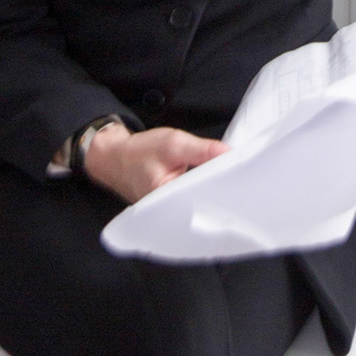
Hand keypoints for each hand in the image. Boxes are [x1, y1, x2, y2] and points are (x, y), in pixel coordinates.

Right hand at [84, 122, 226, 202]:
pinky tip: (212, 185)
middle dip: (219, 191)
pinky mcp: (171, 206)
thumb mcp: (174, 143)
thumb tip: (229, 154)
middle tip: (237, 180)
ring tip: (228, 183)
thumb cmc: (139, 151)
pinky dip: (201, 191)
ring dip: (211, 191)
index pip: (202, 197)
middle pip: (202, 202)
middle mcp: (167, 212)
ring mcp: (168, 211)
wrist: (117, 156)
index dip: (222, 187)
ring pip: (197, 201)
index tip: (239, 178)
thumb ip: (203, 150)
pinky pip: (191, 200)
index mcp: (165, 201)